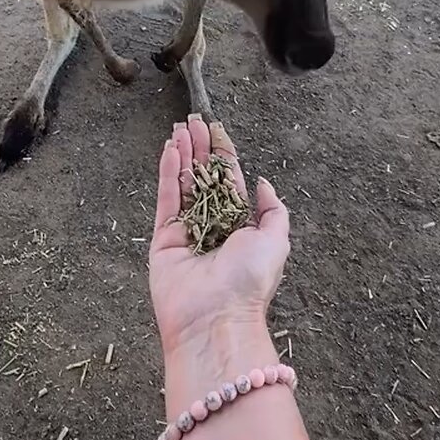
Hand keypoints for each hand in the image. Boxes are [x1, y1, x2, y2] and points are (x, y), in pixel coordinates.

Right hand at [149, 117, 289, 365]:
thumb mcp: (277, 241)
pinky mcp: (163, 239)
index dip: (224, 155)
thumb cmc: (249, 281)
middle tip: (194, 120)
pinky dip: (167, 173)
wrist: (215, 318)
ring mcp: (186, 232)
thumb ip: (273, 211)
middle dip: (200, 149)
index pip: (229, 183)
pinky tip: (169, 149)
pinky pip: (165, 199)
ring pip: (183, 184)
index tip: (217, 130)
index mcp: (239, 228)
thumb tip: (265, 184)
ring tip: (180, 127)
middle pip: (204, 178)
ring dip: (183, 154)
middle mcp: (212, 227)